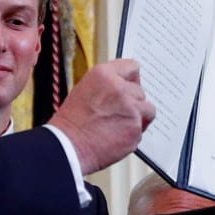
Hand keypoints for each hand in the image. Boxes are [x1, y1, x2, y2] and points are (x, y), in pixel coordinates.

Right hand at [48, 59, 154, 173]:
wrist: (67, 147)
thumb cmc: (71, 124)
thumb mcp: (85, 91)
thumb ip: (108, 87)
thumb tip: (124, 88)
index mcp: (103, 75)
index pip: (132, 67)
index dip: (131, 80)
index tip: (130, 87)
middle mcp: (119, 89)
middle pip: (140, 91)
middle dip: (133, 103)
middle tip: (117, 114)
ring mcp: (130, 109)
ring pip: (147, 110)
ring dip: (137, 118)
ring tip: (118, 126)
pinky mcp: (135, 128)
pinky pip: (141, 130)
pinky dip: (132, 135)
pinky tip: (115, 137)